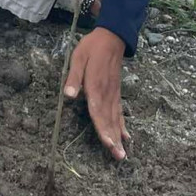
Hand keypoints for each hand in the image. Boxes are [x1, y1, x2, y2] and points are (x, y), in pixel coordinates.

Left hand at [64, 27, 129, 160]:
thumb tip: (68, 95)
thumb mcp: (78, 57)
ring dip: (119, 137)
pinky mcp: (116, 92)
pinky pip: (120, 111)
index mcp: (95, 86)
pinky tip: (126, 137)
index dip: (103, 128)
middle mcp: (106, 93)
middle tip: (119, 157)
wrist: (112, 37)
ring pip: (116, 118)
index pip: (98, 111)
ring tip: (122, 154)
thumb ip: (74, 77)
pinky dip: (123, 125)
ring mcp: (113, 93)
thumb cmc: (92, 47)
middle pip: (109, 119)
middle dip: (113, 139)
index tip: (108, 143)